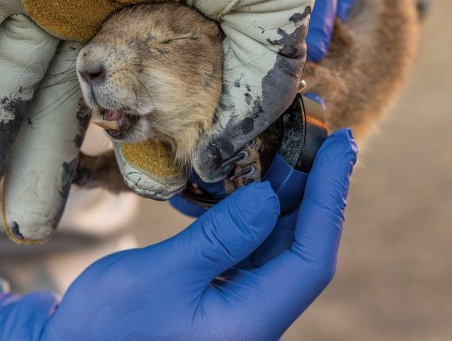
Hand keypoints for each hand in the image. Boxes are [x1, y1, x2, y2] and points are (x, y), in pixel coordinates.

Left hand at [0, 0, 365, 242]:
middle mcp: (92, 16)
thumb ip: (249, 91)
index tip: (93, 210)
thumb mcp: (271, 16)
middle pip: (49, 101)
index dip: (100, 159)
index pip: (114, 110)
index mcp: (149, 33)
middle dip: (29, 165)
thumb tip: (215, 166)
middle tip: (17, 228)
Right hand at [0, 129, 357, 340]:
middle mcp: (254, 314)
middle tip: (311, 131)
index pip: (312, 257)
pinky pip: (241, 248)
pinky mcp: (216, 295)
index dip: (331, 197)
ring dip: (271, 194)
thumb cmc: (110, 329)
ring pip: (271, 242)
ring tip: (269, 147)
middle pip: (297, 245)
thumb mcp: (162, 276)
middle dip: (307, 186)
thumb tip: (268, 198)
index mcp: (251, 320)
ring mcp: (236, 305)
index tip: (341, 145)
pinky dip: (235, 213)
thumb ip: (220, 238)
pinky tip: (217, 187)